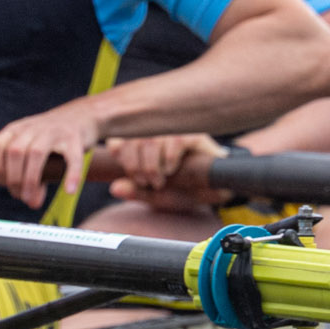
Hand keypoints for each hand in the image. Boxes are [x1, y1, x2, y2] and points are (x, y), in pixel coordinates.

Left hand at [0, 99, 105, 209]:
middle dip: (14, 179)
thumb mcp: (31, 144)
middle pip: (15, 152)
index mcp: (17, 129)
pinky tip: (69, 190)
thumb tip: (31, 202)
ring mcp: (54, 131)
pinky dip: (71, 175)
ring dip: (31, 180)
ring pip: (36, 153)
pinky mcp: (75, 138)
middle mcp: (33, 128)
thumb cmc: (51, 139)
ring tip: (33, 200)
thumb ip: (26, 171)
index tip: (4, 184)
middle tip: (21, 197)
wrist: (81, 115)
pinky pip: (72, 158)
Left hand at [96, 133, 227, 209]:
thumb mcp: (156, 196)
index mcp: (143, 142)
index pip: (120, 135)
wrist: (215, 194)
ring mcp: (176, 132)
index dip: (119, 151)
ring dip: (152, 164)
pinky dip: (170, 158)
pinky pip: (176, 140)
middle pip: (134, 138)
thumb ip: (135, 191)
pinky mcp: (195, 135)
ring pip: (152, 139)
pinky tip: (172, 169)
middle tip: (146, 182)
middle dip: (135, 164)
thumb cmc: (183, 191)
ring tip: (159, 180)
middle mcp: (158, 133)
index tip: (129, 172)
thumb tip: (115, 188)